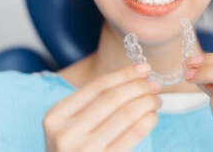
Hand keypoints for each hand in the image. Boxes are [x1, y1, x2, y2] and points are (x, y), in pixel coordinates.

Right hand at [43, 63, 161, 151]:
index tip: (143, 68)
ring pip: (126, 114)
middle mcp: (66, 132)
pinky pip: (133, 135)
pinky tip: (152, 116)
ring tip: (156, 100)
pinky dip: (147, 121)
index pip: (97, 86)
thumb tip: (135, 77)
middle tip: (154, 84)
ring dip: (146, 102)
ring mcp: (84, 150)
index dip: (124, 74)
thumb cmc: (74, 151)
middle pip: (112, 98)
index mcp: (56, 115)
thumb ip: (93, 103)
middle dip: (138, 87)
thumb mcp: (70, 125)